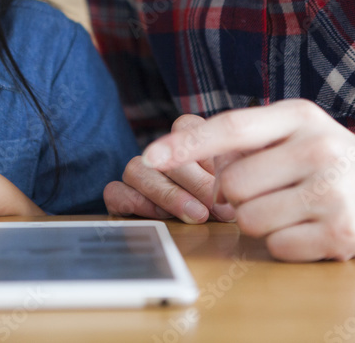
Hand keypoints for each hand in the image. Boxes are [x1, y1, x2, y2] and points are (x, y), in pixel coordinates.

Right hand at [103, 114, 238, 223]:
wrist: (219, 227)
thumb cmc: (232, 202)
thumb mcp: (240, 185)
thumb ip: (234, 177)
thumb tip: (232, 195)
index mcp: (190, 137)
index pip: (187, 127)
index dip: (206, 153)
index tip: (229, 182)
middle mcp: (161, 153)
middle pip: (164, 154)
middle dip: (195, 182)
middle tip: (220, 208)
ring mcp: (139, 173)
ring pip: (136, 169)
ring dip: (168, 194)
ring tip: (196, 215)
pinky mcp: (122, 196)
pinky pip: (114, 191)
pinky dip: (133, 202)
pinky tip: (160, 217)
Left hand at [141, 100, 354, 260]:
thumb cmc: (338, 161)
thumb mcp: (301, 132)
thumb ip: (250, 138)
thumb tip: (185, 146)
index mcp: (299, 117)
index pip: (231, 127)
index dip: (186, 144)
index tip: (148, 156)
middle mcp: (316, 148)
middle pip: (231, 186)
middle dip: (238, 198)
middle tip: (275, 191)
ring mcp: (331, 191)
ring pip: (249, 220)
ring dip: (261, 223)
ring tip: (297, 209)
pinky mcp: (343, 232)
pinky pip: (278, 247)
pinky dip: (286, 244)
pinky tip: (314, 229)